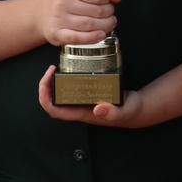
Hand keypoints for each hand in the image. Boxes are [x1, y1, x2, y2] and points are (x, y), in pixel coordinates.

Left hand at [36, 66, 154, 127]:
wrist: (136, 109)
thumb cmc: (129, 111)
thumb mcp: (124, 111)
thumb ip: (112, 113)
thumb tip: (97, 110)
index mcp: (83, 113)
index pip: (56, 111)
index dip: (46, 98)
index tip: (47, 81)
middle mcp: (80, 108)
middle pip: (53, 102)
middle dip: (45, 87)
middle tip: (50, 69)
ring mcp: (83, 101)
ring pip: (59, 95)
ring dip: (52, 83)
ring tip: (54, 68)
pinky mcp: (88, 93)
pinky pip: (70, 88)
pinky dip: (64, 79)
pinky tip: (67, 69)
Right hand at [41, 0, 118, 46]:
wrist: (41, 15)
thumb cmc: (65, 1)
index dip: (108, 1)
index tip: (108, 3)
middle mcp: (62, 3)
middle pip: (96, 11)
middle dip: (109, 14)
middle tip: (111, 15)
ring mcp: (59, 19)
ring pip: (89, 24)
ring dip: (105, 26)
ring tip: (109, 24)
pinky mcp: (57, 34)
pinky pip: (77, 38)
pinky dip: (92, 38)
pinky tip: (101, 35)